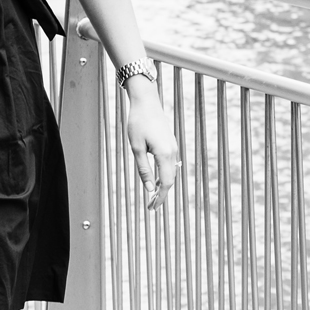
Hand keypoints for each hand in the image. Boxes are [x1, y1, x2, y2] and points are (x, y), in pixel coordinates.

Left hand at [121, 77, 178, 208]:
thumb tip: (150, 188)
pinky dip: (164, 174)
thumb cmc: (138, 123)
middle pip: (170, 179)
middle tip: (151, 207)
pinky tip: (156, 179)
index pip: (166, 182)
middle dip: (161, 194)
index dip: (160, 197)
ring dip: (163, 185)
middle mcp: (172, 151)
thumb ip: (144, 169)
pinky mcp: (170, 142)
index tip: (153, 208)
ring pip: (171, 171)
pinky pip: (169, 163)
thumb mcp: (136, 148)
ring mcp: (173, 146)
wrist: (146, 101)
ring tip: (152, 196)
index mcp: (164, 154)